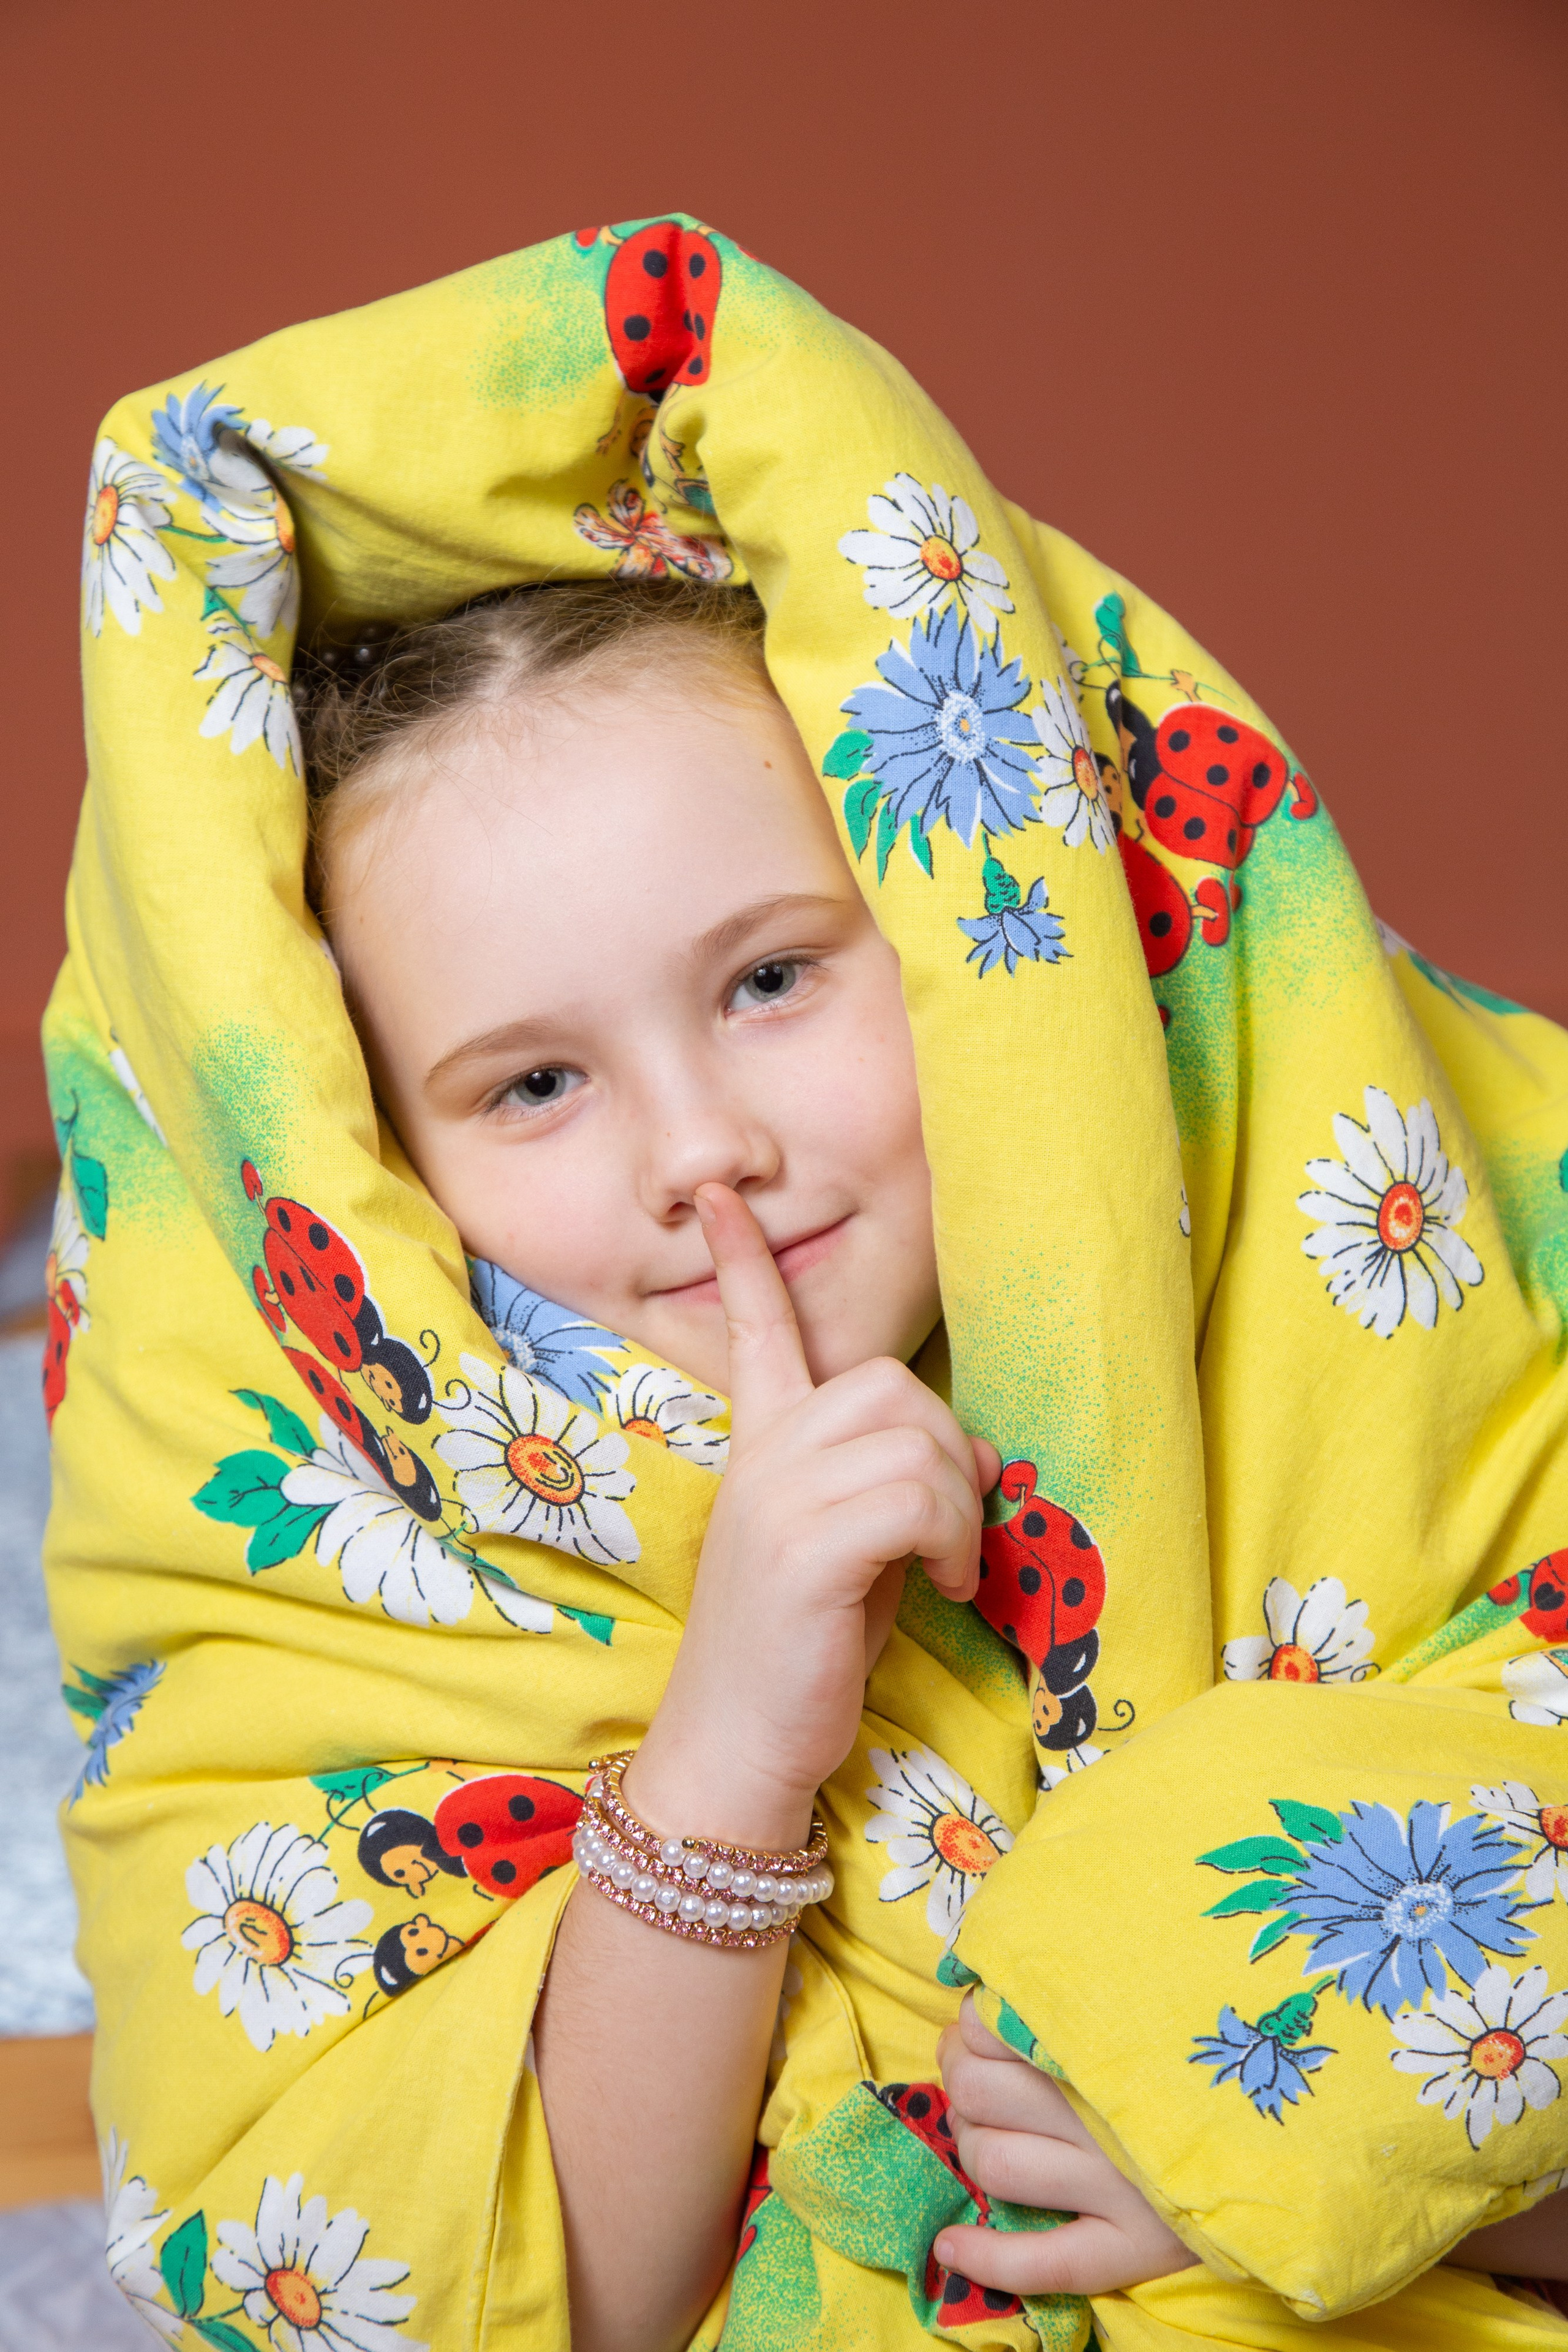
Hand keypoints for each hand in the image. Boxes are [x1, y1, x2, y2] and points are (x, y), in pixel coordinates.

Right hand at [628, 1184, 998, 1842]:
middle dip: (945, 1450)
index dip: (743, 1260)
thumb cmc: (799, 1655)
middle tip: (948, 1533)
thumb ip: (891, 1484)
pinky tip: (945, 1585)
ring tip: (946, 1565)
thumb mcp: (851, 1551)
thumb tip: (969, 1448)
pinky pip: (917, 1496)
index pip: (754, 1331)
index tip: (719, 1194)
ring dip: (958, 1503)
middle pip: (888, 1383)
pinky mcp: (807, 1547)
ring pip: (914, 1438)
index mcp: (760, 1450)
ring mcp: (779, 1499)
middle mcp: (762, 1459)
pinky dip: (954, 1538)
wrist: (737, 1747)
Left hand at [937, 1997, 1197, 2298]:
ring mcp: (1121, 2189)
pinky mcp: (1135, 2251)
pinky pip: (1044, 2263)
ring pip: (997, 2166)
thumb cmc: (1197, 2065)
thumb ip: (1076, 2000)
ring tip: (980, 2135)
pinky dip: (986, 2257)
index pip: (996, 2028)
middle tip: (972, 2075)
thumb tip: (991, 1996)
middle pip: (982, 2094)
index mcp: (1109, 2046)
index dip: (969, 2029)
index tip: (978, 2030)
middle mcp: (1108, 2117)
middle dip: (960, 2079)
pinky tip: (949, 2242)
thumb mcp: (1146, 2010)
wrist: (1289, 2144)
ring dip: (969, 2148)